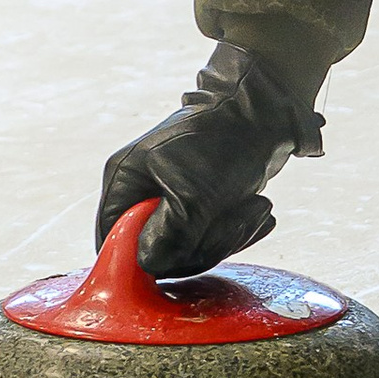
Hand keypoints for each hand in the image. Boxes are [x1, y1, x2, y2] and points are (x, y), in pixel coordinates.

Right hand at [95, 41, 322, 273]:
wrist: (267, 112)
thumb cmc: (223, 144)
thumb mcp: (193, 196)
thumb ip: (168, 238)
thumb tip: (149, 266)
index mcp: (125, 180)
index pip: (111, 238)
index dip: (137, 258)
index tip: (178, 254)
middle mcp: (143, 189)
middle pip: (156, 250)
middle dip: (201, 244)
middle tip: (234, 221)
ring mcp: (172, 197)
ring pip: (189, 247)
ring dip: (227, 235)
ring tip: (257, 207)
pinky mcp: (201, 203)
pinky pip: (210, 236)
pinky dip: (236, 229)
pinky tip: (258, 210)